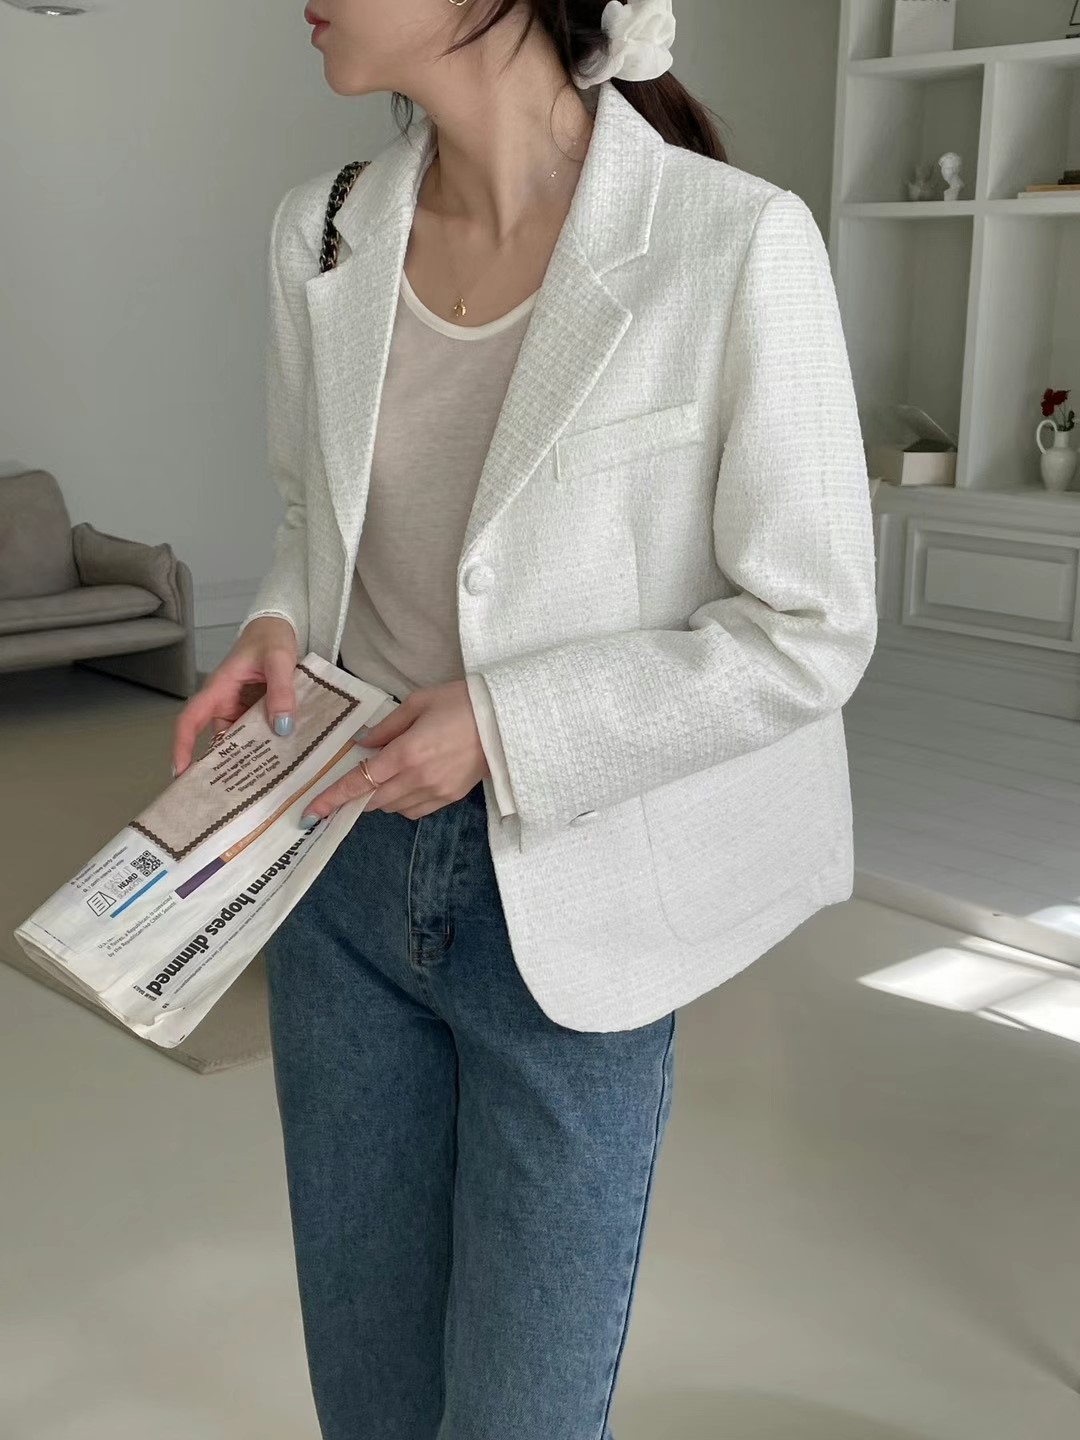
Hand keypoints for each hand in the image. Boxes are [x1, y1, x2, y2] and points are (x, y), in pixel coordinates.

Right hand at [171, 617, 298, 776]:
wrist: (280, 628)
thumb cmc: (272, 638)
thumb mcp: (279, 660)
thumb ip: (281, 690)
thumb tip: (281, 727)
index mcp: (219, 689)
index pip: (190, 719)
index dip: (182, 745)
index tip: (180, 772)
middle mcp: (225, 704)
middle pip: (216, 740)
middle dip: (218, 768)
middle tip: (224, 799)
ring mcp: (241, 711)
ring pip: (238, 742)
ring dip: (246, 762)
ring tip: (253, 792)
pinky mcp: (256, 715)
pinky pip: (256, 736)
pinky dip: (263, 751)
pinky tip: (276, 769)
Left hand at [300, 680, 490, 823]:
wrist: (507, 721)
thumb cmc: (461, 702)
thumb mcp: (418, 703)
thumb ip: (386, 726)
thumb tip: (363, 744)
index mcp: (406, 753)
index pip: (359, 783)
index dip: (332, 799)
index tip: (310, 813)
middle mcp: (418, 779)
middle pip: (372, 800)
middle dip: (356, 796)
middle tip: (347, 784)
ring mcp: (435, 792)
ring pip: (392, 808)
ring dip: (380, 797)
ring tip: (386, 774)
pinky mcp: (449, 798)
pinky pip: (414, 810)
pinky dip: (402, 802)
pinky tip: (407, 782)